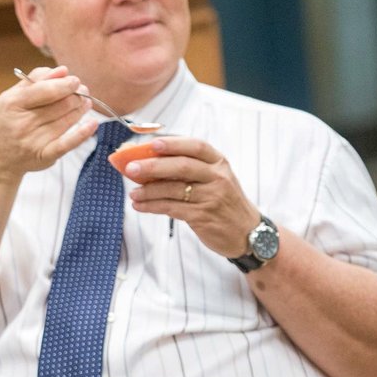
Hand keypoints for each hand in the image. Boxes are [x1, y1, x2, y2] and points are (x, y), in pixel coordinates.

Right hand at [0, 66, 95, 180]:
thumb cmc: (3, 123)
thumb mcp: (9, 98)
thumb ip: (34, 81)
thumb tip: (63, 71)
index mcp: (12, 104)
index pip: (45, 90)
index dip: (65, 84)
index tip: (75, 80)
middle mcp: (22, 124)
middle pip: (60, 105)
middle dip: (76, 95)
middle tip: (82, 91)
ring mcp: (33, 141)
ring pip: (67, 120)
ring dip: (80, 109)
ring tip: (85, 102)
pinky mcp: (44, 156)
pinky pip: (67, 143)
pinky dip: (83, 133)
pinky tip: (92, 123)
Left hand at [124, 136, 260, 257]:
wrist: (246, 232)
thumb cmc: (223, 201)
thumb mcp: (213, 178)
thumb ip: (187, 168)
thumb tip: (144, 159)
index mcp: (218, 162)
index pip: (196, 146)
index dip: (173, 143)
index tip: (152, 143)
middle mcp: (217, 177)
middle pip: (181, 166)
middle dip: (152, 166)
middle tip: (130, 168)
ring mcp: (211, 197)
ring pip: (174, 189)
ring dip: (148, 190)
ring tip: (132, 192)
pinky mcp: (203, 216)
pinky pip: (172, 208)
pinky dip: (152, 206)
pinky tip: (139, 205)